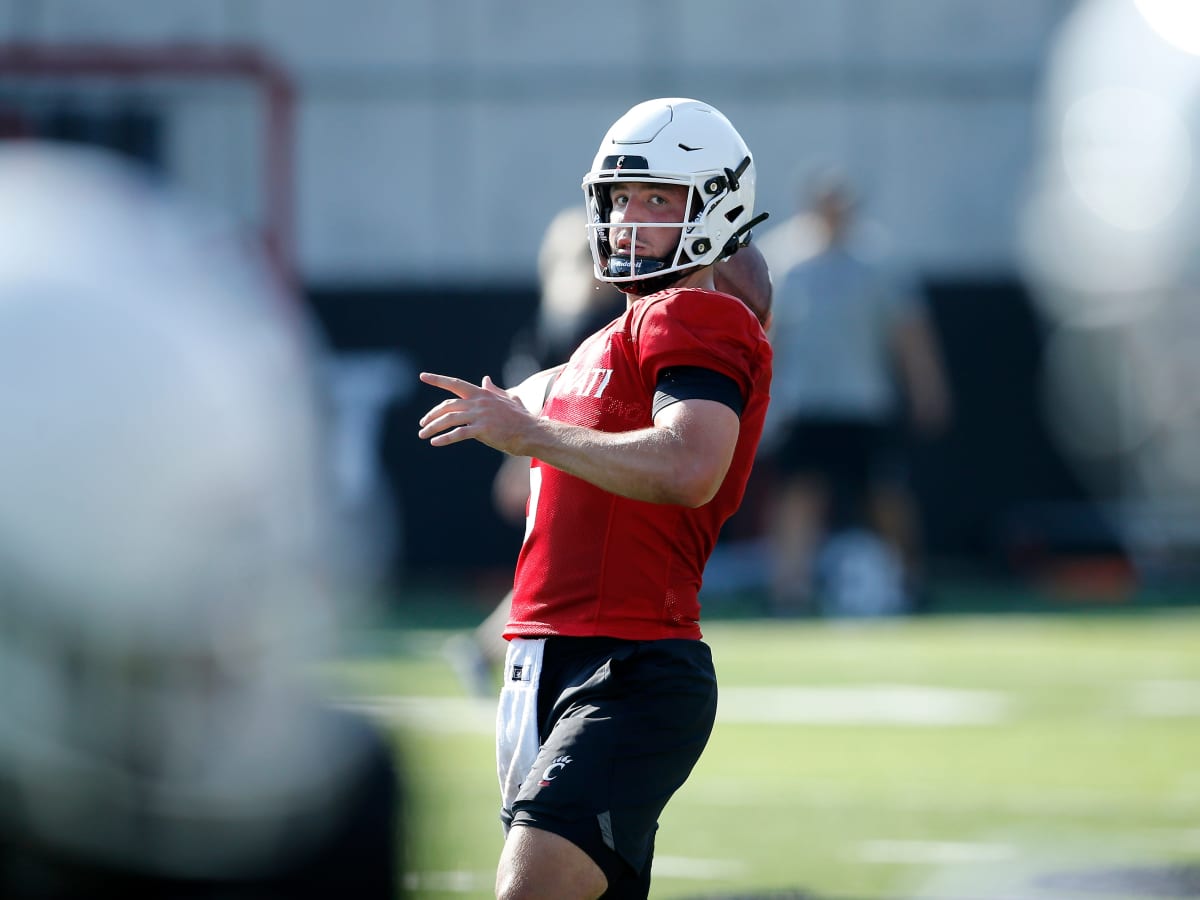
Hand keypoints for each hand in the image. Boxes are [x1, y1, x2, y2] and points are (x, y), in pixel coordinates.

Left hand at [417, 372, 534, 454]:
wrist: (531, 432)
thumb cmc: (521, 418)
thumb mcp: (508, 398)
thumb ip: (494, 389)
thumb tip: (485, 379)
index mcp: (482, 394)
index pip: (455, 384)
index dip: (438, 379)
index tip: (422, 376)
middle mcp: (478, 402)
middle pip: (447, 405)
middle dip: (432, 415)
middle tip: (422, 424)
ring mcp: (480, 415)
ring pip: (449, 419)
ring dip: (433, 427)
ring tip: (423, 435)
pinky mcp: (482, 429)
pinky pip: (458, 433)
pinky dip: (445, 438)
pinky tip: (435, 443)